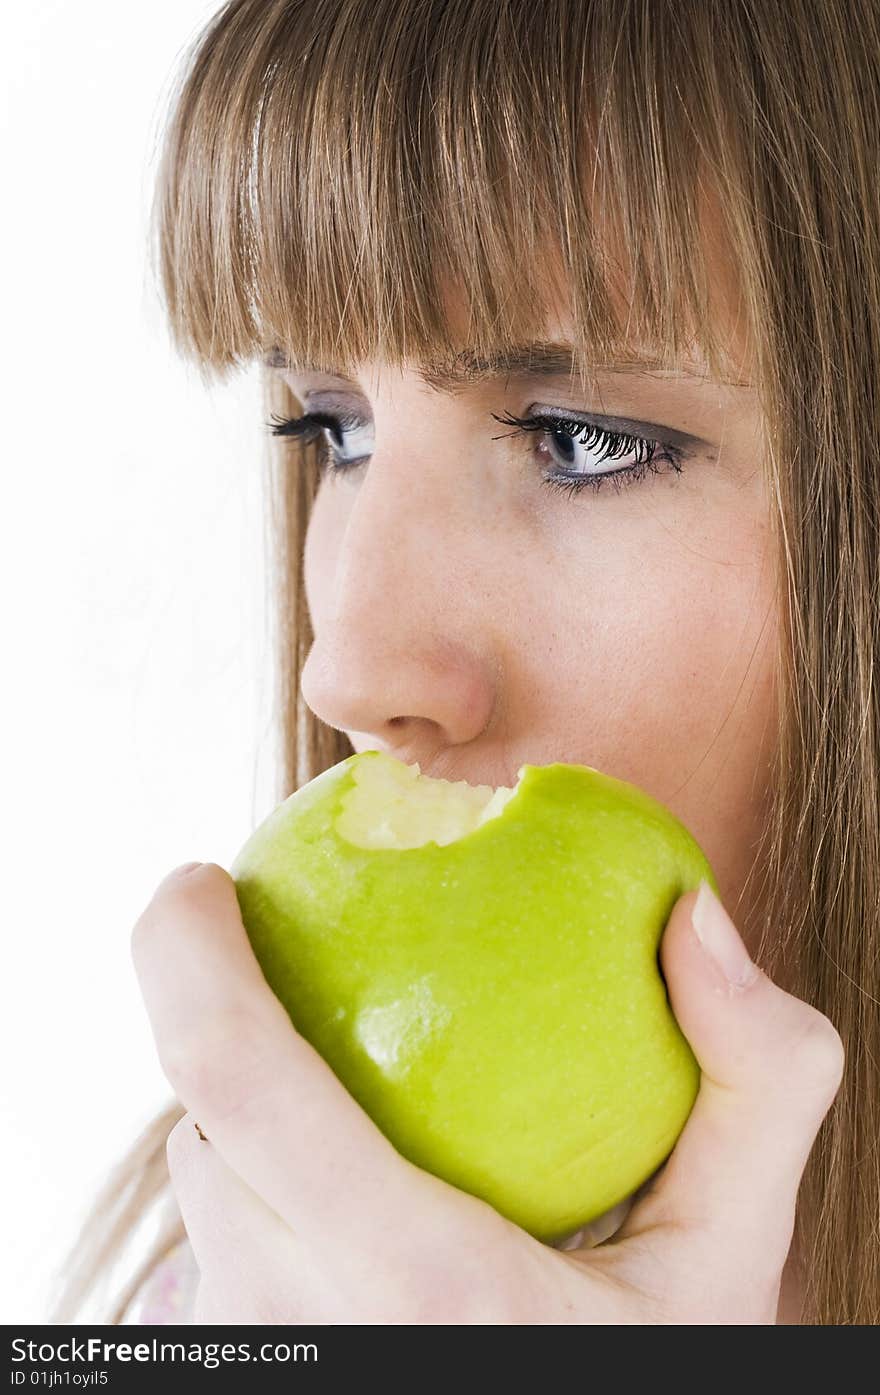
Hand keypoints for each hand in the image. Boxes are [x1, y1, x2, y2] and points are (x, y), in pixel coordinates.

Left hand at [131, 862, 843, 1323]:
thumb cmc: (648, 1374)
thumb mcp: (733, 1254)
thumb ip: (755, 1080)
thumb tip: (693, 914)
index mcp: (407, 1283)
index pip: (237, 1074)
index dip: (183, 955)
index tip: (199, 878)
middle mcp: (300, 1329)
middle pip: (204, 1122)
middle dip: (224, 1011)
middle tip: (279, 938)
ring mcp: (264, 1363)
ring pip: (210, 1184)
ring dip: (255, 1102)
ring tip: (346, 1070)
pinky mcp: (252, 1377)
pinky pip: (226, 1243)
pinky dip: (268, 1174)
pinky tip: (351, 1167)